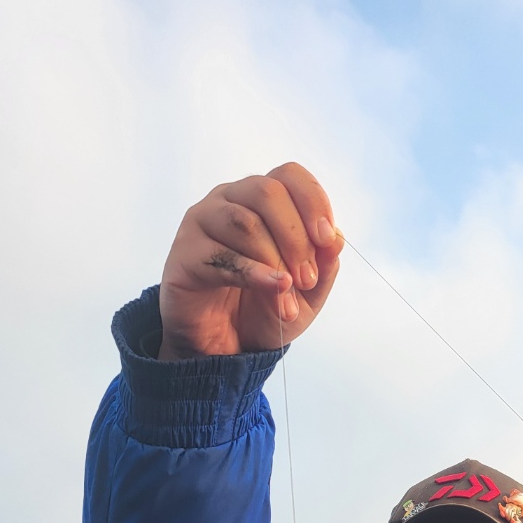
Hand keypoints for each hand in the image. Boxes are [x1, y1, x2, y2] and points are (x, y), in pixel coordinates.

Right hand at [158, 163, 342, 359]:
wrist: (226, 346)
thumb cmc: (264, 309)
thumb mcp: (307, 294)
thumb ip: (323, 267)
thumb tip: (337, 239)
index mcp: (260, 200)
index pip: (288, 175)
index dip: (312, 201)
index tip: (326, 239)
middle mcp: (228, 200)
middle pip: (266, 192)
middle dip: (296, 238)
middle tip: (308, 279)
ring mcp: (202, 223)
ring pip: (245, 222)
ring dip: (276, 263)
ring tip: (288, 302)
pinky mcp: (185, 254)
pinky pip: (222, 256)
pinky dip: (254, 275)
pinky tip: (275, 290)